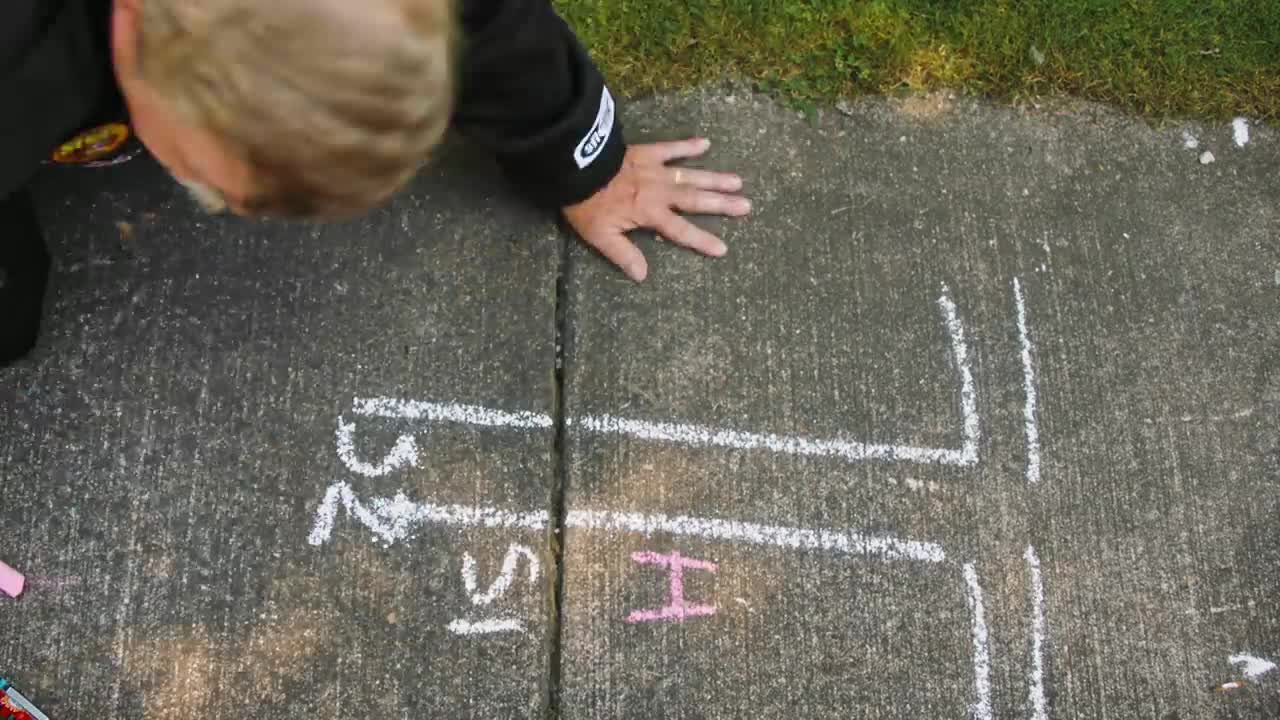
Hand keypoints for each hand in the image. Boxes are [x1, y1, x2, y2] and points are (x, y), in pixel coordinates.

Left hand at [561, 137, 750, 281]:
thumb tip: (643, 275)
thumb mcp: (600, 237)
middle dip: (721, 204)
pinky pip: (671, 148)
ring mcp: (656, 170)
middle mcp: (660, 192)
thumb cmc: (587, 204)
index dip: (702, 240)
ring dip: (714, 178)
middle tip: (746, 206)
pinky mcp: (648, 152)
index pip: (681, 231)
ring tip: (737, 181)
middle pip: (695, 200)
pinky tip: (706, 143)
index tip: (723, 248)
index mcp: (650, 213)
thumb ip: (624, 254)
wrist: (577, 167)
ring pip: (691, 175)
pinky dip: (688, 145)